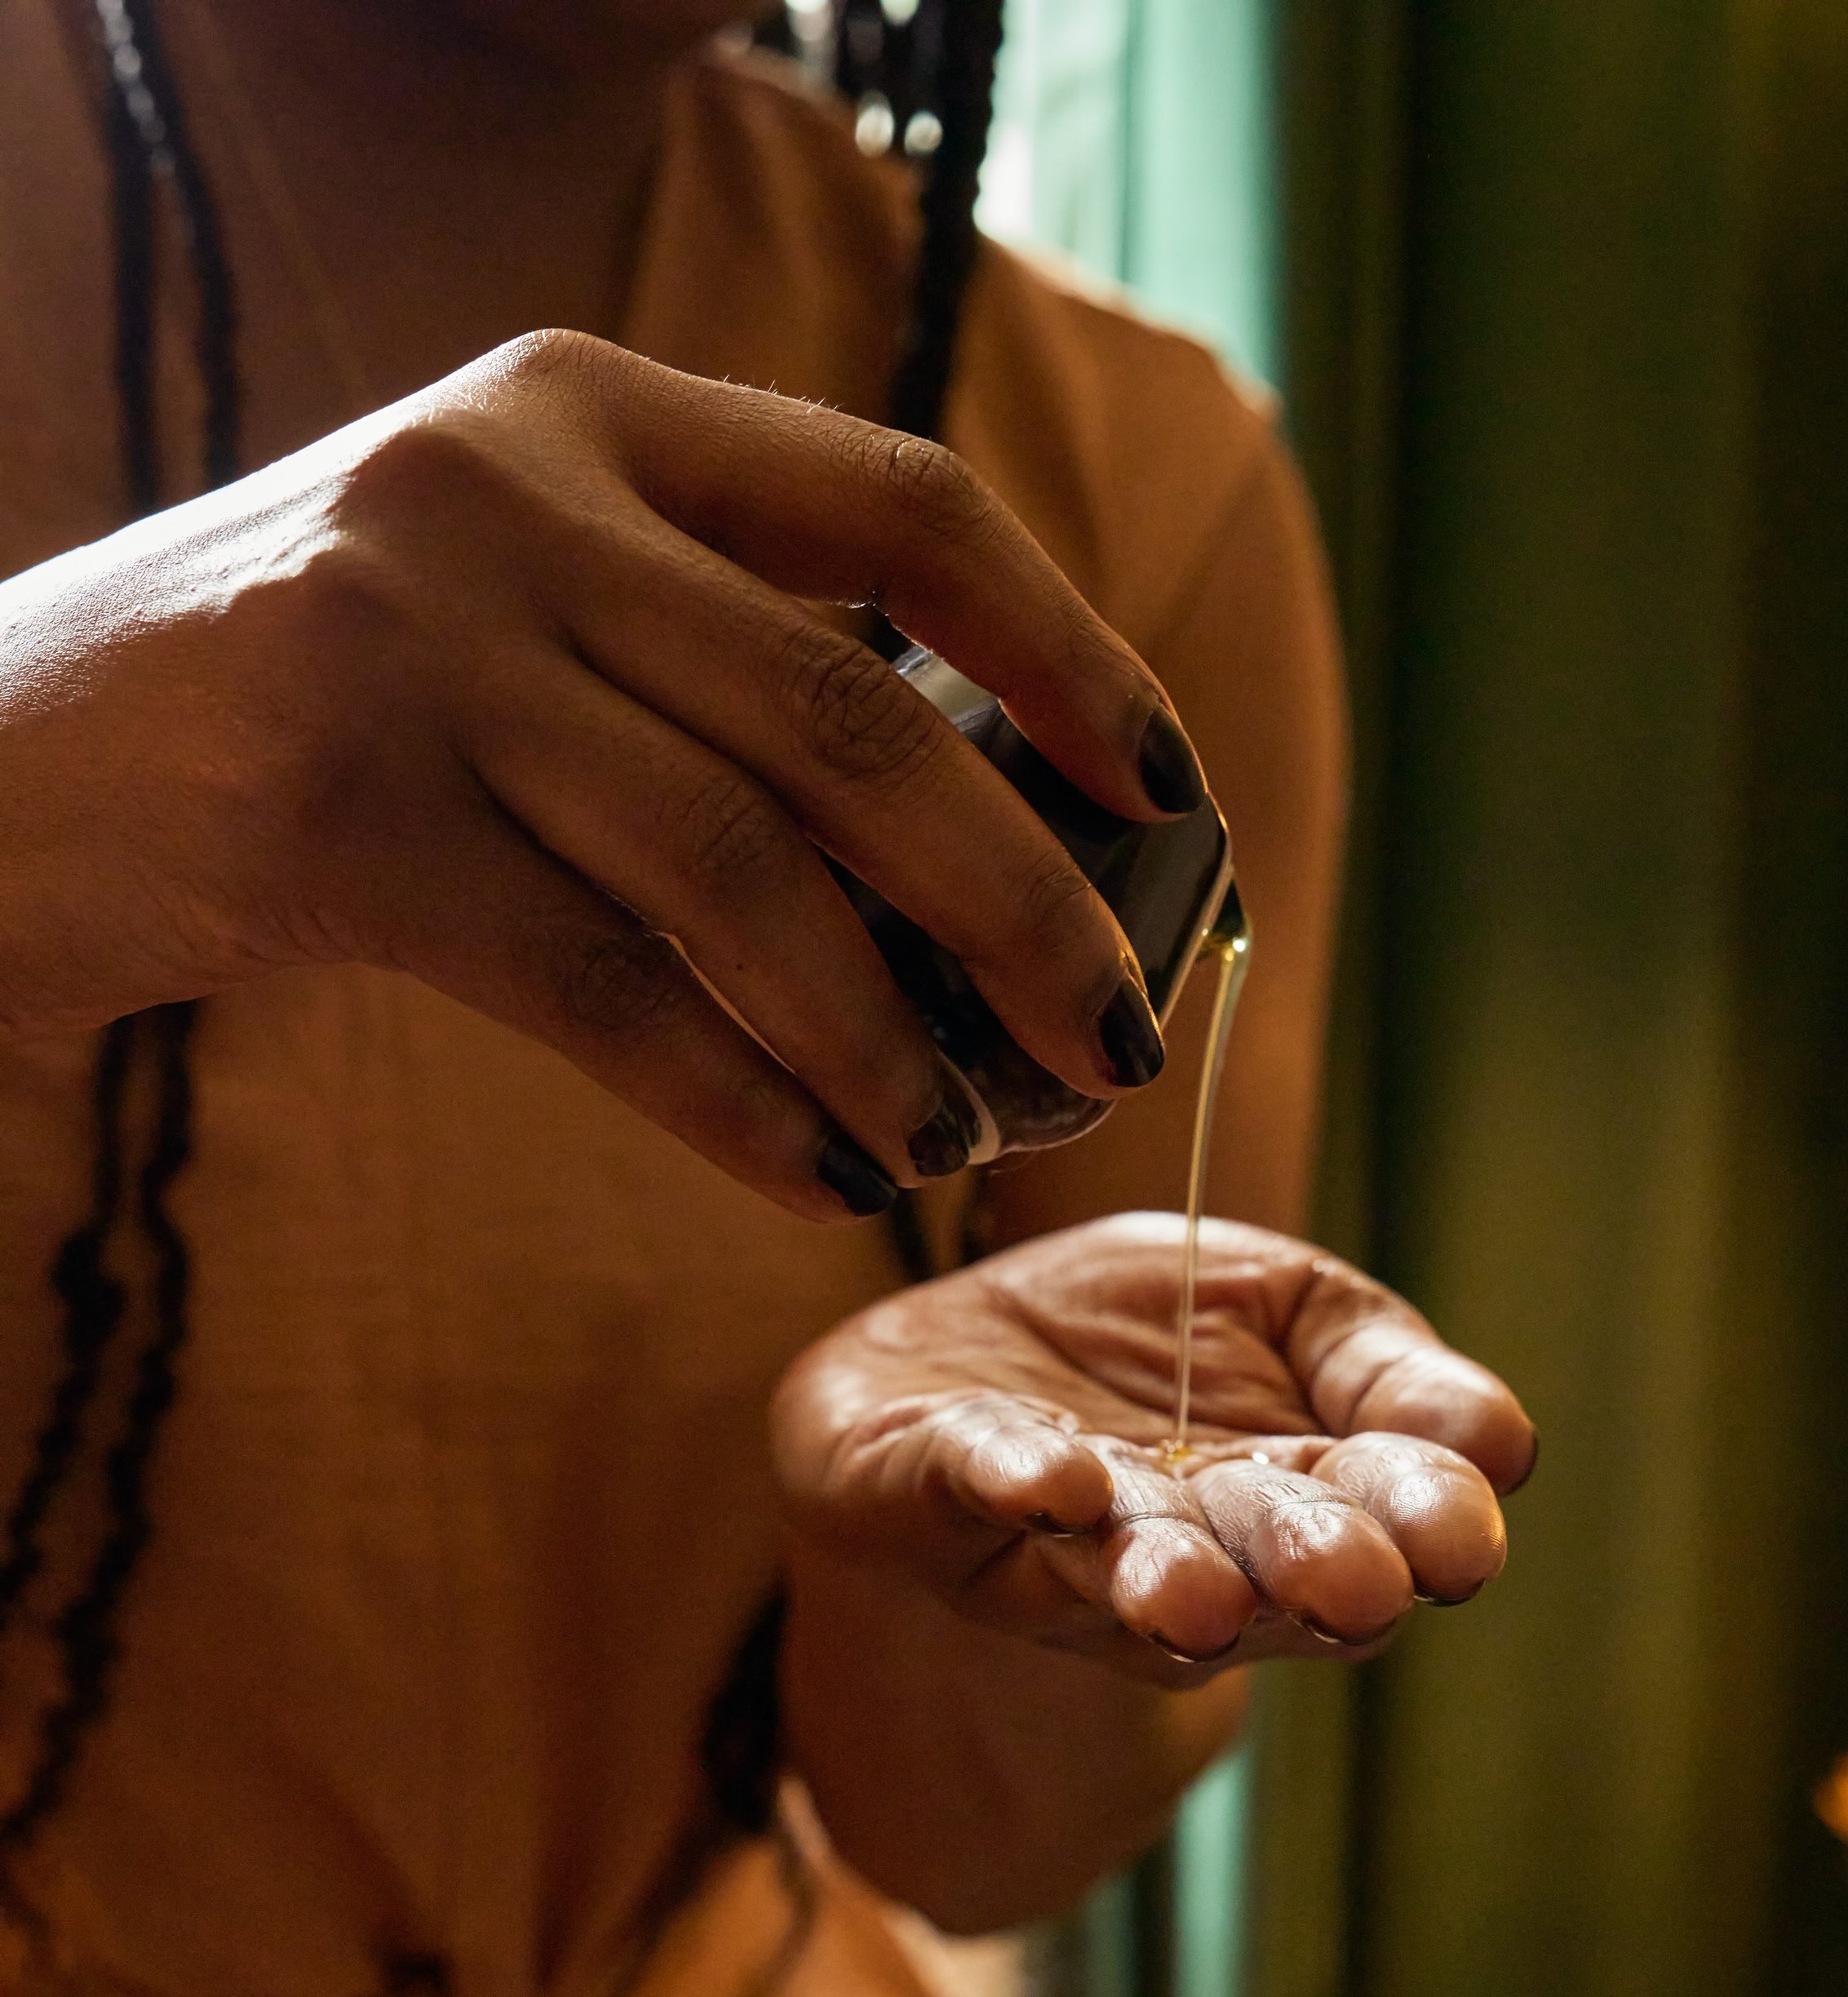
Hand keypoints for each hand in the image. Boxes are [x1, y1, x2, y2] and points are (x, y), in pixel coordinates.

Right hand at [0, 333, 1200, 1217]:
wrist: (15, 761)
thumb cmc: (322, 706)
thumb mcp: (521, 607)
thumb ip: (716, 669)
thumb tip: (996, 869)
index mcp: (593, 406)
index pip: (905, 505)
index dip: (1067, 651)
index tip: (1169, 782)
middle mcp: (511, 491)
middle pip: (852, 720)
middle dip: (1019, 902)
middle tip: (1107, 1037)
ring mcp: (415, 642)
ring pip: (737, 874)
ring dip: (881, 1037)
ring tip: (957, 1142)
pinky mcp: (341, 813)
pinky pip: (602, 992)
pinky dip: (736, 1102)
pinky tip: (821, 1175)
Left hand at [774, 1212, 1535, 1681]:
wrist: (947, 1337)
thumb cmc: (1143, 1336)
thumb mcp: (1287, 1306)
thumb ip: (1380, 1366)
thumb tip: (1503, 1443)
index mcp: (1298, 1501)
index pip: (1384, 1520)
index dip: (1426, 1527)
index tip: (1465, 1544)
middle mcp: (1187, 1554)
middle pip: (1262, 1572)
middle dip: (1308, 1574)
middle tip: (1358, 1588)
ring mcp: (1051, 1543)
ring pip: (1119, 1571)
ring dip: (1163, 1579)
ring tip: (1192, 1589)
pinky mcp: (926, 1496)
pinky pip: (971, 1491)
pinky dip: (1013, 1485)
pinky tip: (1058, 1484)